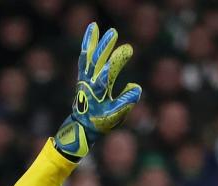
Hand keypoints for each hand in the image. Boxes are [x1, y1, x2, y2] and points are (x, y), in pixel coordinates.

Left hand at [53, 22, 141, 159]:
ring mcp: (84, 79)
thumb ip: (126, 101)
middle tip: (113, 32)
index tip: (128, 49)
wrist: (82, 127)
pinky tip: (90, 37)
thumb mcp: (116, 115)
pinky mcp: (82, 78)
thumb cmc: (101, 122)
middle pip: (96, 61)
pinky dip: (87, 47)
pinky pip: (84, 60)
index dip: (118, 59)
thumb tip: (136, 87)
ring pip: (87, 57)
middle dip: (104, 46)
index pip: (109, 72)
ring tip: (94, 26)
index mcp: (99, 91)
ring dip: (91, 42)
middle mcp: (90, 83)